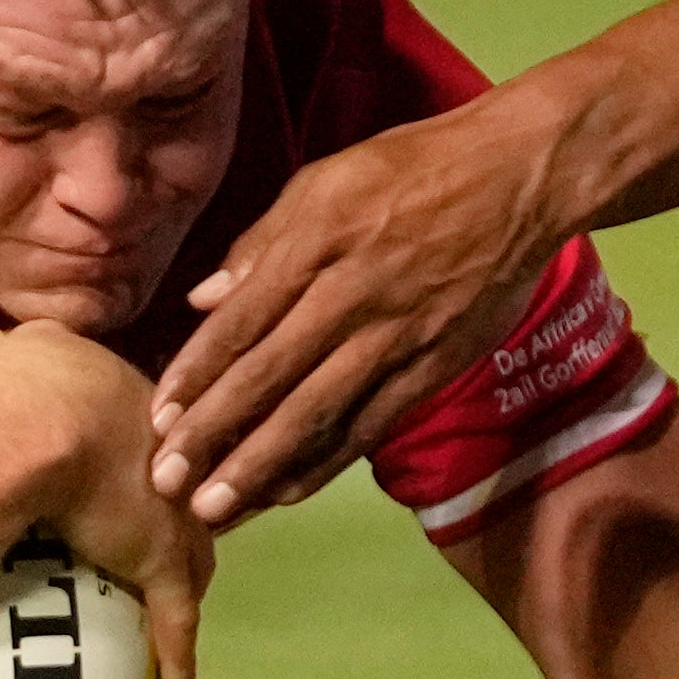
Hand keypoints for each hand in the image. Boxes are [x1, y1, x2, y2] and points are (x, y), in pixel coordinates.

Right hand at [1, 327, 217, 678]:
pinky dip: (178, 655)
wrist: (44, 411)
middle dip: (190, 518)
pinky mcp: (156, 558)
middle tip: (182, 539)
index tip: (154, 477)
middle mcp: (167, 455)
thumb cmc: (25, 379)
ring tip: (184, 603)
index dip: (163, 464)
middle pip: (190, 497)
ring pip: (191, 556)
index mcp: (136, 401)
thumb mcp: (36, 353)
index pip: (162, 442)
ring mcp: (167, 510)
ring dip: (191, 581)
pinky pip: (174, 619)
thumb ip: (26, 363)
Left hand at [148, 90, 567, 526]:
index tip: (157, 417)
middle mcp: (351, 295)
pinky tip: (286, 492)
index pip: (241, 321)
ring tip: (215, 509)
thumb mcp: (325, 180)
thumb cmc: (413, 169)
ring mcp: (396, 337)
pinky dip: (326, 462)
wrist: (520, 178)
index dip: (196, 374)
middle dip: (212, 434)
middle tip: (166, 481)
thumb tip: (203, 299)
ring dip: (260, 465)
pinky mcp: (435, 365)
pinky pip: (370, 423)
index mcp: (315, 242)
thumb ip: (260, 242)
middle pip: (269, 375)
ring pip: (316, 411)